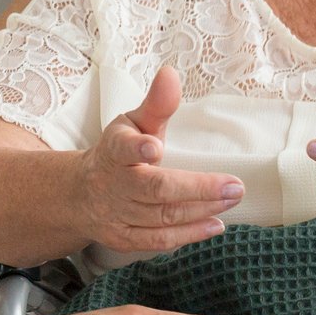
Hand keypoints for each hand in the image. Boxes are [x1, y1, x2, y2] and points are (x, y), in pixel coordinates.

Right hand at [77, 66, 245, 252]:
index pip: (122, 149)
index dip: (137, 149)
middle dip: (196, 189)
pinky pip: (157, 241)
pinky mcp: (123, 238)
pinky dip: (188, 234)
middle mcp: (113, 185)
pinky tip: (214, 224)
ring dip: (200, 210)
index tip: (154, 146)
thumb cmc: (117, 153)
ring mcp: (116, 215)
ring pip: (162, 217)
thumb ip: (156, 104)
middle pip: (154, 190)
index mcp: (114, 151)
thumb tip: (170, 73)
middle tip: (235, 186)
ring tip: (232, 199)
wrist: (81, 195)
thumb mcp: (132, 123)